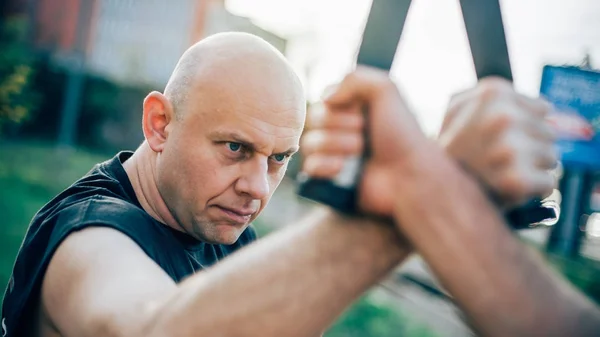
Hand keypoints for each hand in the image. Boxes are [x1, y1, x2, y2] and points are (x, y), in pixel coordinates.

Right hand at [301, 66, 430, 216]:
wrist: (408, 174)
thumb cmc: (402, 134)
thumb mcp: (386, 90)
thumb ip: (354, 78)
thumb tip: (325, 98)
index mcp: (352, 108)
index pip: (324, 98)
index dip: (338, 104)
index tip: (361, 110)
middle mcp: (341, 130)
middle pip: (314, 119)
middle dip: (339, 124)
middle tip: (364, 131)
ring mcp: (334, 155)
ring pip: (310, 143)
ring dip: (337, 144)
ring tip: (359, 152)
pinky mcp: (329, 178)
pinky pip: (309, 167)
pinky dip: (326, 165)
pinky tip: (343, 168)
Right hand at [438, 77, 556, 207]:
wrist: (432, 192)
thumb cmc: (450, 151)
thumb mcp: (456, 110)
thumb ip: (493, 97)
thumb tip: (545, 106)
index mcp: (492, 93)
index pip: (543, 109)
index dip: (524, 125)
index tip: (499, 137)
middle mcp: (502, 117)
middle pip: (549, 133)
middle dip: (530, 147)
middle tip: (499, 159)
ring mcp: (510, 149)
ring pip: (551, 157)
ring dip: (531, 168)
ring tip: (501, 173)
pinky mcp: (517, 181)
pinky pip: (548, 183)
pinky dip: (533, 190)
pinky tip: (509, 189)